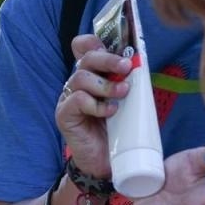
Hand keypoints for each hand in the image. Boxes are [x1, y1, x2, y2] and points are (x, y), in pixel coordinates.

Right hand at [56, 33, 136, 177]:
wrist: (106, 163)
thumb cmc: (117, 131)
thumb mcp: (127, 102)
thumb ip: (127, 82)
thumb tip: (140, 63)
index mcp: (92, 75)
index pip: (84, 48)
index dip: (93, 41)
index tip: (114, 46)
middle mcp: (78, 84)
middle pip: (86, 58)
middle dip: (108, 59)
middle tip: (126, 67)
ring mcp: (68, 98)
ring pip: (81, 77)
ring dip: (106, 84)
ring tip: (122, 94)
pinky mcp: (64, 115)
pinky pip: (77, 100)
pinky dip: (96, 104)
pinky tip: (109, 112)